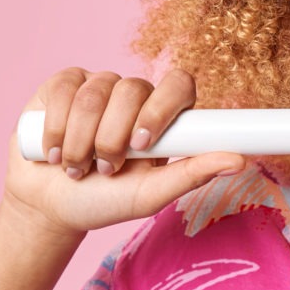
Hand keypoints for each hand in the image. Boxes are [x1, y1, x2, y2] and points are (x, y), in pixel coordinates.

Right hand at [3, 67, 245, 237]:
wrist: (50, 206)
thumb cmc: (107, 200)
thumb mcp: (150, 194)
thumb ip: (192, 174)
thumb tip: (239, 161)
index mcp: (166, 116)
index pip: (180, 85)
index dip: (161, 108)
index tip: (143, 143)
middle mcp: (136, 94)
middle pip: (133, 89)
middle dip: (112, 137)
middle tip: (106, 170)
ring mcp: (100, 85)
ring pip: (95, 93)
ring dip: (81, 141)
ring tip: (77, 167)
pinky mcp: (65, 84)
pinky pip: (64, 89)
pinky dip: (55, 128)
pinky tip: (51, 152)